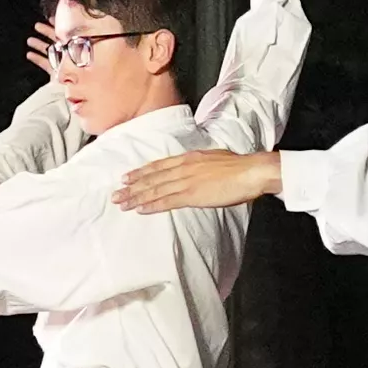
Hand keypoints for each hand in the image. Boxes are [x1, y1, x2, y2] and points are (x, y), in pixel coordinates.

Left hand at [112, 145, 276, 215]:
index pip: (159, 166)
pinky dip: (151, 205)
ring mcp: (186, 181)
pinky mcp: (192, 194)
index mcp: (189, 158)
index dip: (141, 172)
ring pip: (155, 189)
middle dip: (132, 186)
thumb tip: (197, 170)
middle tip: (116, 193)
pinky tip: (140, 209)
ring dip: (136, 197)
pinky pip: (166, 201)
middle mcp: (183, 168)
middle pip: (152, 178)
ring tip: (121, 203)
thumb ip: (201, 165)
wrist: (251, 171)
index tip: (127, 177)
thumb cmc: (239, 166)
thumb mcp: (215, 159)